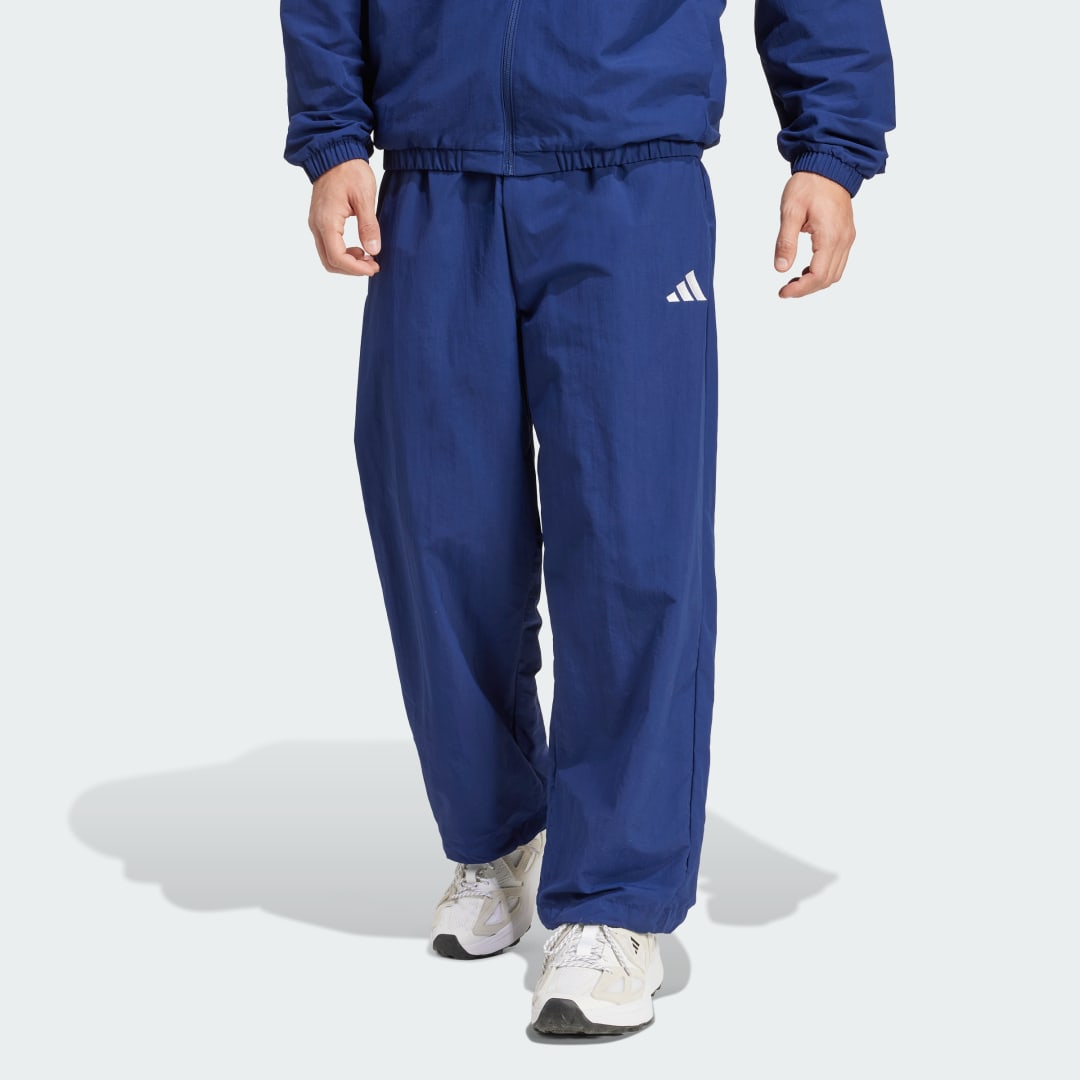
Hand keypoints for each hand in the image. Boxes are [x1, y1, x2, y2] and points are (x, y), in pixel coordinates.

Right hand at [308, 158, 381, 275]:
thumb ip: (368, 226)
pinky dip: (342, 253)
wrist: (335, 153)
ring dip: (347, 262)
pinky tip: (359, 247)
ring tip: (368, 257)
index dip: (356, 268)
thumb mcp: (364, 197)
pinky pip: (328, 246)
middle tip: (373, 265)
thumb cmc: (350, 171)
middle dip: (352, 269)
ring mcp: (316, 224)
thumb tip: (373, 251)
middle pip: (329, 262)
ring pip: (327, 256)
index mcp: (327, 221)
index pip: (337, 257)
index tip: (375, 267)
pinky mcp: (320, 221)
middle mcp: (317, 225)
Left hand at [774, 172, 855, 298]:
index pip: (818, 275)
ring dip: (815, 282)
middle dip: (806, 289)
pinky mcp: (846, 235)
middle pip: (828, 279)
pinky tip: (806, 269)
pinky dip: (823, 272)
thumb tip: (781, 268)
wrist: (829, 165)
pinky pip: (838, 263)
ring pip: (835, 273)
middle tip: (786, 290)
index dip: (800, 289)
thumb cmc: (809, 185)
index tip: (783, 292)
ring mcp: (847, 238)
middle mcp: (843, 240)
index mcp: (830, 236)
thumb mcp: (790, 211)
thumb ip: (785, 241)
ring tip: (794, 281)